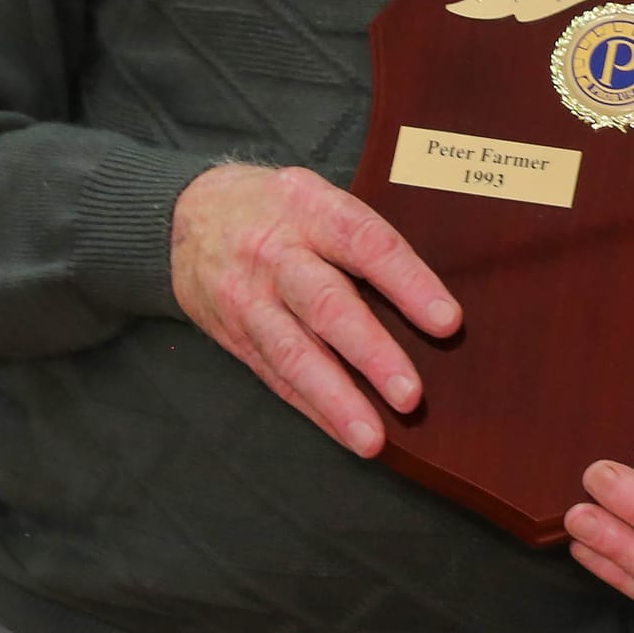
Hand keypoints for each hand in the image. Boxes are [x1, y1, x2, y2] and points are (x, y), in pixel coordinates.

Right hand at [170, 162, 460, 456]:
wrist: (185, 215)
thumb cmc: (277, 207)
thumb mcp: (316, 193)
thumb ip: (362, 234)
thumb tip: (431, 294)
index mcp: (311, 209)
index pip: (367, 243)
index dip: (409, 282)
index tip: (448, 321)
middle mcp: (278, 255)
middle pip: (327, 306)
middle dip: (372, 353)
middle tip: (411, 394)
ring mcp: (251, 300)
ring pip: (295, 354)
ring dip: (337, 400)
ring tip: (372, 438)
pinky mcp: (237, 337)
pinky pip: (277, 378)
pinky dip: (314, 409)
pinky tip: (345, 432)